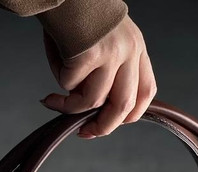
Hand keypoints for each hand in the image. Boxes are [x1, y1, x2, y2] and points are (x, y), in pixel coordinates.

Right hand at [40, 15, 156, 138]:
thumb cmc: (76, 11)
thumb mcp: (104, 40)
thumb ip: (107, 71)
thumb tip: (93, 110)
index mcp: (137, 48)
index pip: (145, 93)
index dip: (127, 116)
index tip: (107, 124)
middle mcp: (129, 50)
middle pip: (122, 106)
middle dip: (101, 127)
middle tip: (83, 133)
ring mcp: (111, 51)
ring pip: (92, 100)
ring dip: (69, 106)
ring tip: (52, 100)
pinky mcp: (88, 52)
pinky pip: (70, 83)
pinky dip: (58, 78)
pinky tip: (54, 60)